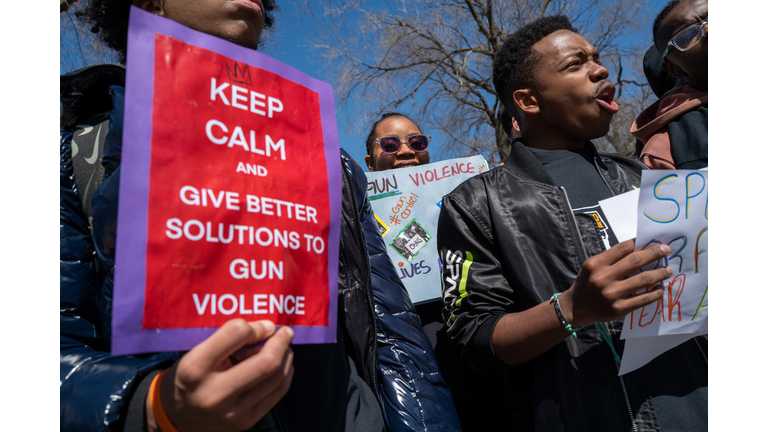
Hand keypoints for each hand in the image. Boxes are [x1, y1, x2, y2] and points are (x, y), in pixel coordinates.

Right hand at [147, 319, 293, 431]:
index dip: (256, 326)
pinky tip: (283, 365)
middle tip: (285, 332)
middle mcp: (214, 393)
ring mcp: (232, 412)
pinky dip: (285, 374)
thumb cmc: (190, 376)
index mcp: (195, 368)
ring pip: (276, 378)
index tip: (264, 326)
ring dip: (286, 357)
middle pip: (266, 362)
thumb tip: (269, 330)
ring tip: (284, 348)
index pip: (235, 333)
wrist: (176, 416)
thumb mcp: (198, 352)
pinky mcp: (245, 423)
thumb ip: (229, 339)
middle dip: (281, 342)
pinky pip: (277, 393)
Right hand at [558, 239, 671, 327]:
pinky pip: (643, 299)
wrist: (576, 307)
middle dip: (654, 254)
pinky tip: (660, 288)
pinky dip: (655, 293)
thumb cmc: (587, 283)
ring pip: (643, 280)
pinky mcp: (619, 309)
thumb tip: (639, 249)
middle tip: (667, 250)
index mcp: (596, 264)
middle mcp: (603, 278)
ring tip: (668, 270)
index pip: (623, 248)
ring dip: (659, 273)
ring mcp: (612, 294)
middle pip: (635, 261)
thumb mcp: (592, 266)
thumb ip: (611, 259)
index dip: (639, 243)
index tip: (653, 242)